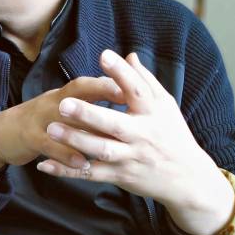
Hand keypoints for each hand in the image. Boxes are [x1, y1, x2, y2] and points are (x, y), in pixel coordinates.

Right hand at [0, 75, 124, 169]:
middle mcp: (52, 102)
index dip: (108, 82)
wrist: (2, 133)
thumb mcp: (63, 105)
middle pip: (77, 96)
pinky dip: (66, 155)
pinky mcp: (29, 139)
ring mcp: (39, 119)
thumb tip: (120, 88)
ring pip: (64, 121)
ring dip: (86, 130)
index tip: (133, 84)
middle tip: (127, 103)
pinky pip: (49, 146)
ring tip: (110, 142)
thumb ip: (89, 99)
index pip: (87, 82)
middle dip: (101, 97)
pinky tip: (83, 163)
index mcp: (63, 94)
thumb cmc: (42, 120)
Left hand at [38, 49, 234, 234]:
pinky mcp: (121, 176)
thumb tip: (129, 55)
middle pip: (114, 124)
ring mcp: (131, 157)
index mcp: (153, 113)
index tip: (104, 55)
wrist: (188, 179)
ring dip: (76, 140)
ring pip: (101, 150)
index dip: (121, 73)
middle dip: (89, 114)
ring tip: (51, 129)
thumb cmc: (173, 135)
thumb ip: (144, 81)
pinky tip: (46, 165)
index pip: (137, 90)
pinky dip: (68, 171)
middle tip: (63, 103)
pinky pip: (91, 174)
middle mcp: (142, 135)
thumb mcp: (165, 106)